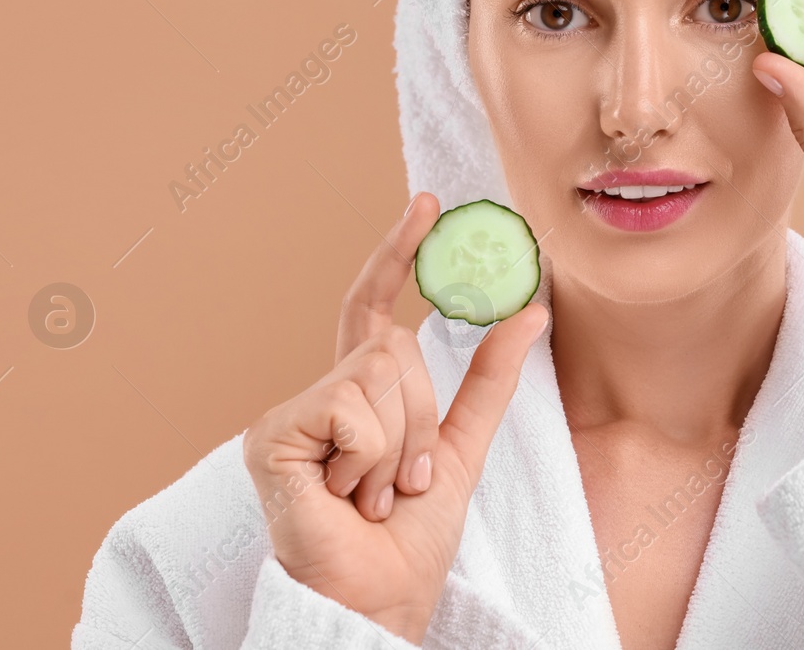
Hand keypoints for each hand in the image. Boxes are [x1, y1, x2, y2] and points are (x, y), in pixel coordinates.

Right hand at [242, 192, 549, 640]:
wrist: (379, 600)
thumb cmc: (409, 543)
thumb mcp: (463, 447)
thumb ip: (489, 379)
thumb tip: (531, 309)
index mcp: (358, 397)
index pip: (376, 308)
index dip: (397, 255)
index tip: (426, 204)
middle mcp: (318, 396)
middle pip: (392, 347)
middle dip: (421, 418)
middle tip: (406, 482)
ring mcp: (290, 414)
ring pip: (376, 373)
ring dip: (399, 446)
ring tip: (375, 495)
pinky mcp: (271, 436)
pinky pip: (351, 407)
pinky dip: (371, 456)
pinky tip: (347, 495)